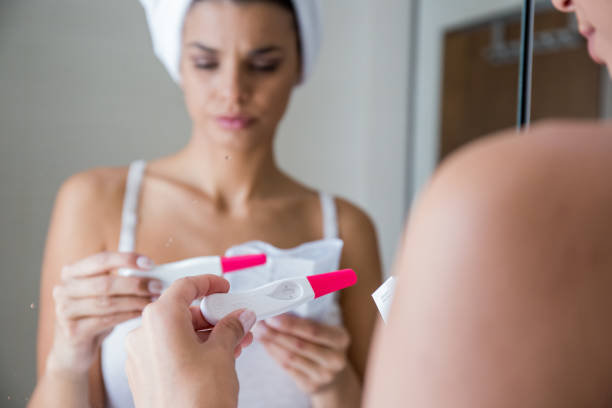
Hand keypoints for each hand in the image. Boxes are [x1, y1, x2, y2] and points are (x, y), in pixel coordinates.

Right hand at [47, 252, 160, 373]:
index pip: (101, 260)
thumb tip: (152, 270)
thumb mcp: (102, 293)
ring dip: (135, 301)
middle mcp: (64, 289)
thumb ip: (119, 278)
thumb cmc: (93, 315)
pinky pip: (106, 320)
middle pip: (105, 283)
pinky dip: (128, 315)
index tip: (149, 264)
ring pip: (107, 302)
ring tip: (153, 300)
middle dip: (135, 284)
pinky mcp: (72, 331)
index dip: (126, 260)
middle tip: (157, 286)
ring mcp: (64, 310)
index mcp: (72, 272)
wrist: (73, 349)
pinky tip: (141, 313)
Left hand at [125, 275, 255, 407]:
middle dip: (213, 315)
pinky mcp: (144, 375)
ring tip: (235, 342)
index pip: (185, 286)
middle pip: (181, 310)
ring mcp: (140, 356)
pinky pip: (169, 351)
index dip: (209, 283)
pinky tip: (217, 358)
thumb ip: (231, 328)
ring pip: (177, 333)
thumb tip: (240, 317)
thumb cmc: (196, 400)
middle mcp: (144, 334)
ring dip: (207, 334)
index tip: (224, 287)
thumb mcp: (222, 354)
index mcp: (160, 319)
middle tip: (237, 320)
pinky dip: (192, 349)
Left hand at [253, 314, 350, 394]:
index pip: (313, 330)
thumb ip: (307, 322)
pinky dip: (274, 354)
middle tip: (259, 323)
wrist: (334, 376)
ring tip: (259, 332)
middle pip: (299, 345)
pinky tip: (266, 344)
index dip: (291, 324)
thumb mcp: (326, 330)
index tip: (272, 317)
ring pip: (291, 357)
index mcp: (341, 339)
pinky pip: (287, 368)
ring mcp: (324, 375)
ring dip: (272, 343)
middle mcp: (335, 359)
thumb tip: (278, 309)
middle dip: (276, 333)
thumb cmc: (324, 344)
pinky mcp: (311, 386)